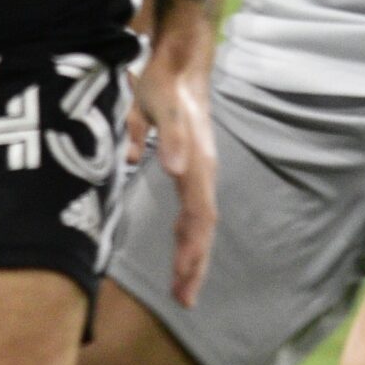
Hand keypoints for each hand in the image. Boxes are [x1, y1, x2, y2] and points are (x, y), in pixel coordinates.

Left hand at [132, 40, 216, 306]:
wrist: (179, 64)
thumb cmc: (166, 85)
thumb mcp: (162, 105)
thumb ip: (168, 136)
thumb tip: (175, 169)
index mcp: (196, 165)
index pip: (199, 217)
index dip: (193, 249)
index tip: (184, 278)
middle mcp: (201, 174)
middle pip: (202, 229)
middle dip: (195, 265)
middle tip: (185, 301)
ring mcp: (198, 174)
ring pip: (199, 225)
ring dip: (193, 257)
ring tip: (184, 290)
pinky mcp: (190, 171)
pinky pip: (192, 213)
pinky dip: (187, 239)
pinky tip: (180, 255)